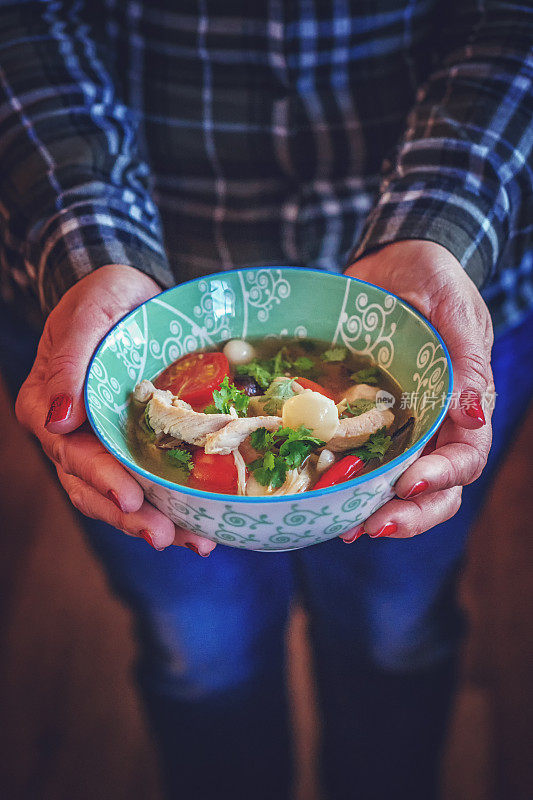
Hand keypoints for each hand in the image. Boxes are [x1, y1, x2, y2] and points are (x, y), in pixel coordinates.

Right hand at [16, 264, 215, 555]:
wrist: (133, 299)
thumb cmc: (105, 299)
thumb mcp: (88, 313)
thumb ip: (68, 362)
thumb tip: (57, 421)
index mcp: (48, 406)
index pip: (72, 454)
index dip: (101, 481)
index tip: (130, 500)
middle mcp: (71, 435)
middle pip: (93, 489)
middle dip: (131, 518)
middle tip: (166, 537)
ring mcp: (102, 446)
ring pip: (121, 496)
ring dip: (157, 522)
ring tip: (195, 542)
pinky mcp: (132, 447)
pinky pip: (148, 483)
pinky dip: (173, 505)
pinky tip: (202, 525)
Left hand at [342, 240, 493, 539]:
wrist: (396, 264)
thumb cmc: (434, 281)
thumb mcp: (456, 310)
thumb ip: (468, 362)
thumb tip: (474, 417)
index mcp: (465, 405)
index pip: (465, 457)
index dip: (442, 478)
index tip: (409, 484)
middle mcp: (434, 425)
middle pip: (435, 490)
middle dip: (409, 514)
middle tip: (373, 527)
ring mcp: (399, 427)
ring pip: (396, 485)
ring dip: (375, 511)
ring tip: (345, 527)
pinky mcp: (363, 420)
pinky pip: (358, 457)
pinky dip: (345, 482)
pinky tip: (324, 498)